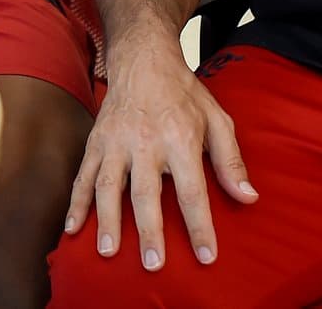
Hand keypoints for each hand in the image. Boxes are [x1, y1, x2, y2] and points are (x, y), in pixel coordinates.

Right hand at [64, 44, 256, 270]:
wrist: (142, 58)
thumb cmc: (184, 93)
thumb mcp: (217, 119)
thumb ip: (231, 160)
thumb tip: (248, 197)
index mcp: (180, 138)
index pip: (192, 190)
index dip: (199, 225)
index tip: (206, 255)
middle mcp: (146, 142)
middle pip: (147, 193)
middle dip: (150, 230)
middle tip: (152, 263)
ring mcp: (116, 142)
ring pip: (109, 186)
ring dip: (108, 220)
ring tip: (108, 251)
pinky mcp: (96, 141)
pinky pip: (84, 175)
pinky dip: (76, 202)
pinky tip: (73, 227)